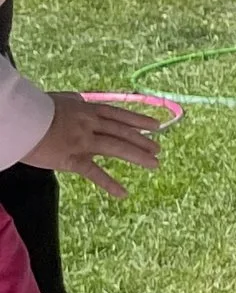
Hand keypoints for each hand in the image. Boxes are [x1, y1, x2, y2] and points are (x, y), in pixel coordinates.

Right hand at [28, 90, 162, 195]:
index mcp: (85, 109)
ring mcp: (82, 141)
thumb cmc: (33, 107)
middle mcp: (88, 123)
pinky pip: (94, 173)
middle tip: (159, 148)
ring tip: (155, 164)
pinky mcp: (72, 158)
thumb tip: (81, 100)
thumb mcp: (58, 99)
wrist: (19, 117)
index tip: (155, 125)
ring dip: (138, 156)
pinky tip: (124, 193)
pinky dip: (110, 184)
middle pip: (122, 131)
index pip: (117, 113)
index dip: (138, 119)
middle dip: (142, 140)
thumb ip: (73, 102)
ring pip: (116, 147)